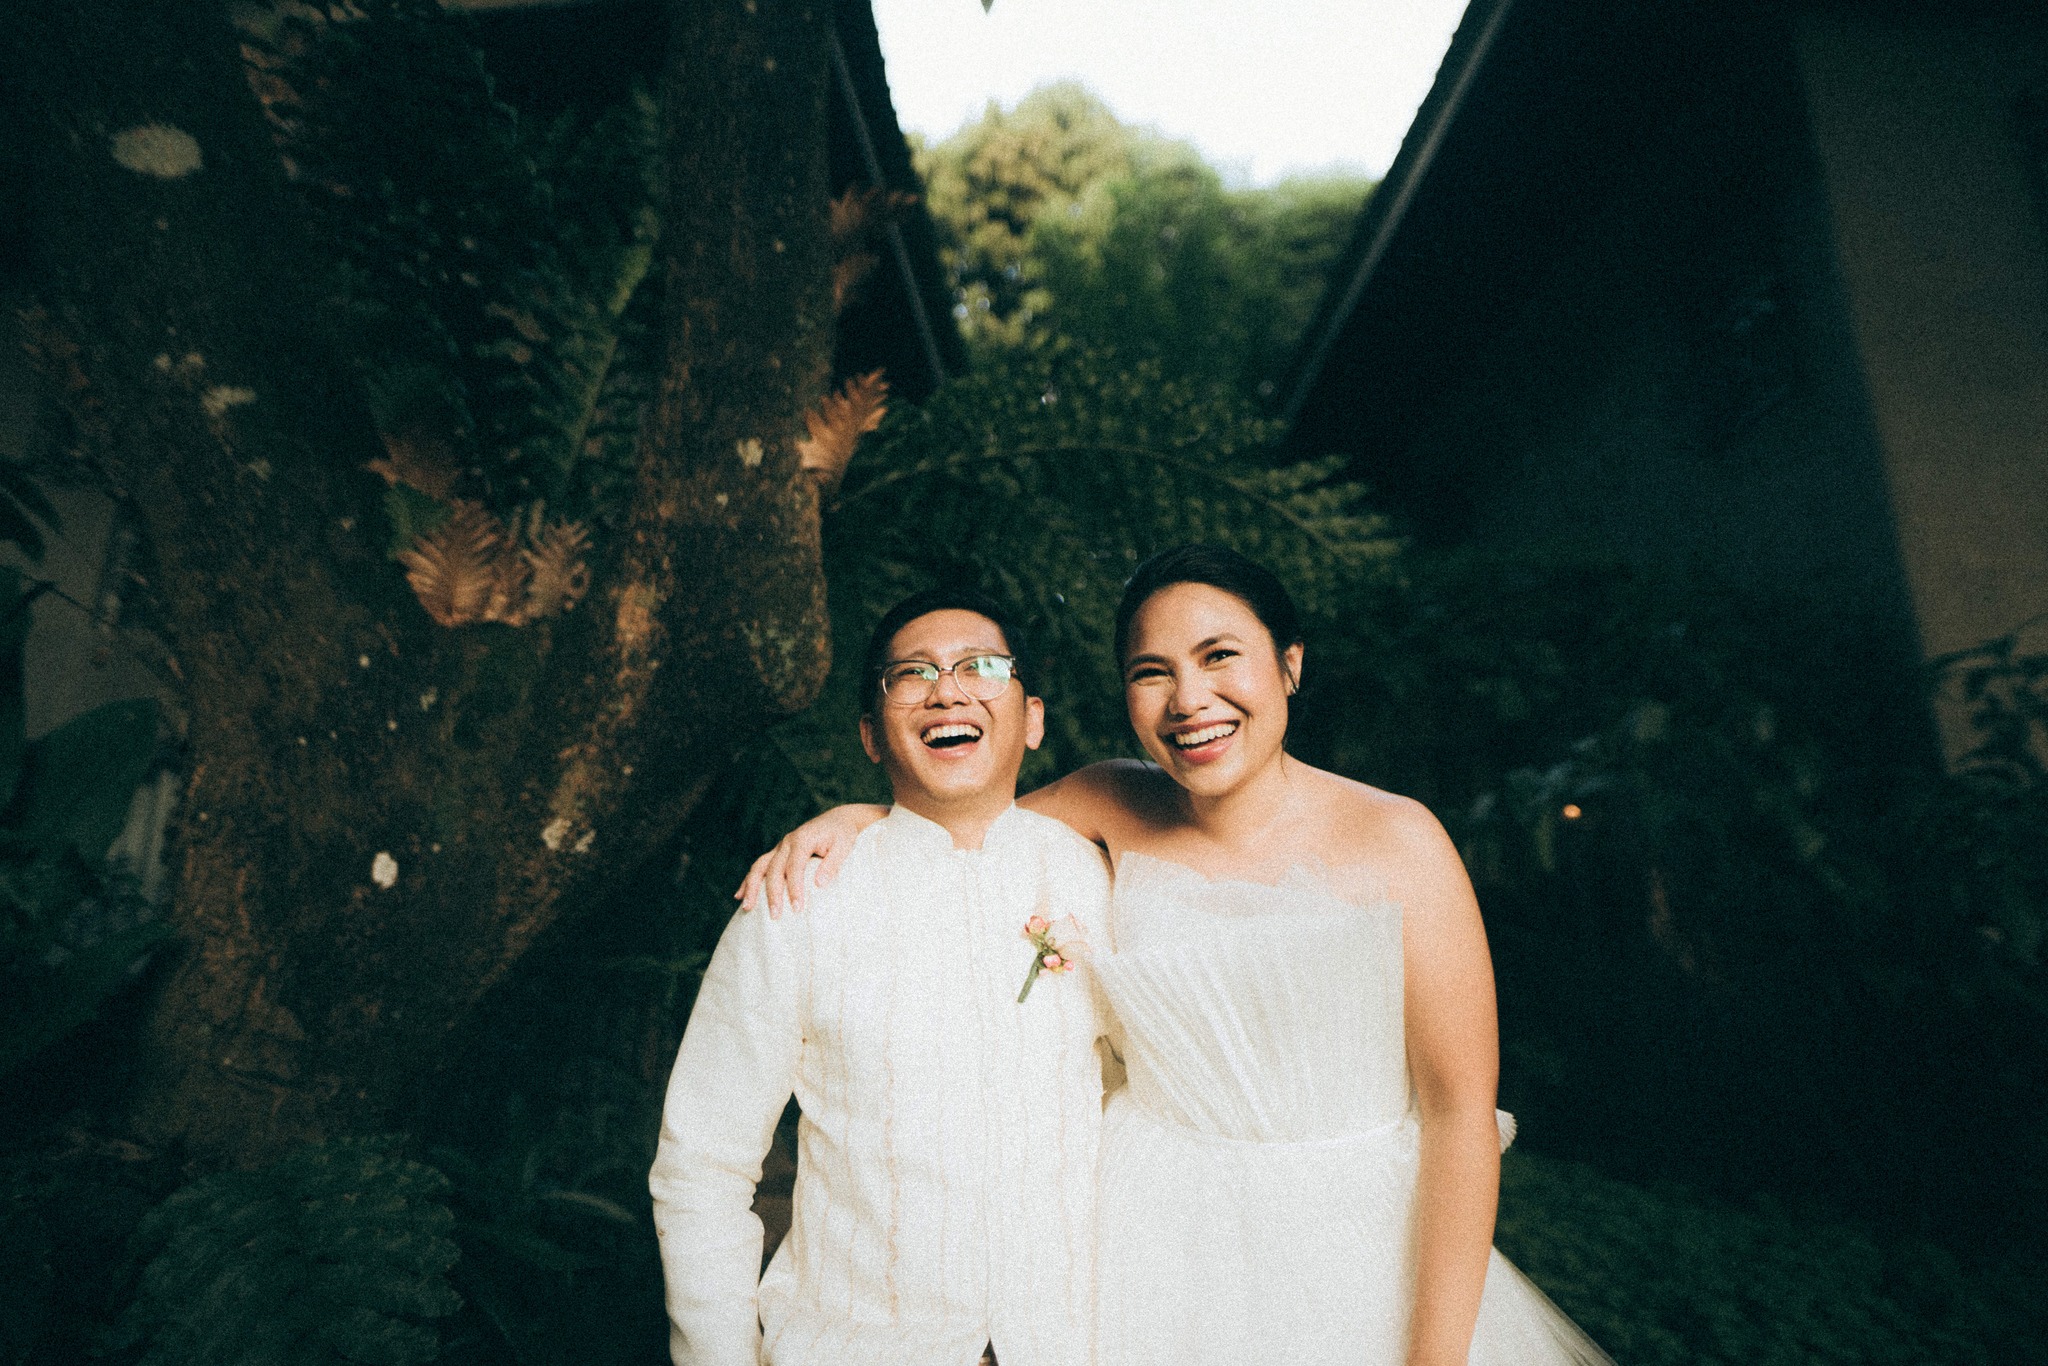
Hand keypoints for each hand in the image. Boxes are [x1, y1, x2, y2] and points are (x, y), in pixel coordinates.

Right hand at [735, 804, 887, 916]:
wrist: (837, 820)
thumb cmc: (843, 835)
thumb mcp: (844, 846)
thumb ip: (832, 863)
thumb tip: (819, 884)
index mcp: (802, 839)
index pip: (794, 867)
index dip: (794, 888)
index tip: (797, 908)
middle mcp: (787, 842)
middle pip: (774, 869)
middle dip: (773, 893)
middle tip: (774, 916)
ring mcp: (780, 847)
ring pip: (760, 866)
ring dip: (752, 887)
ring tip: (747, 907)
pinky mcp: (778, 852)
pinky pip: (759, 866)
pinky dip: (749, 881)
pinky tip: (740, 895)